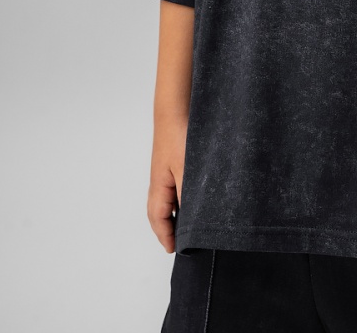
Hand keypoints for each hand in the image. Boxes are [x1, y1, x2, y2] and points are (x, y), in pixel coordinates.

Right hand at [148, 119, 187, 252]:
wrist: (178, 107)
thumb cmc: (178, 135)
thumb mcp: (187, 169)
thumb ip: (189, 195)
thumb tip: (194, 220)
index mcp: (159, 186)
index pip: (158, 218)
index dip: (165, 236)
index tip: (174, 250)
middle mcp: (160, 180)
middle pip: (160, 211)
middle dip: (169, 228)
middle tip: (183, 242)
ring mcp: (168, 170)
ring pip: (170, 198)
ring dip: (178, 212)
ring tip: (192, 224)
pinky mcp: (177, 160)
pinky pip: (178, 185)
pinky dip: (184, 196)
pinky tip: (198, 195)